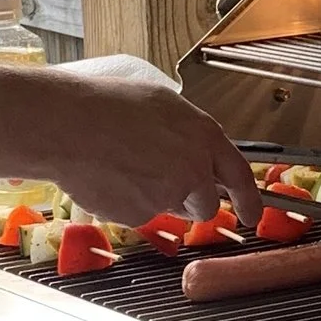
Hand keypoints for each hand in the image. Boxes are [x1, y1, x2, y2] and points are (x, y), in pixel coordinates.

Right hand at [25, 63, 262, 229]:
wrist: (68, 125)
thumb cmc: (107, 107)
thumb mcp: (161, 105)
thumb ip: (188, 134)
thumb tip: (195, 151)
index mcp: (203, 136)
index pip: (238, 176)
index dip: (249, 199)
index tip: (252, 214)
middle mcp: (193, 169)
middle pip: (205, 204)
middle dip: (189, 200)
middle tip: (158, 179)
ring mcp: (168, 195)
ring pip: (171, 210)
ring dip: (157, 199)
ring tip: (127, 168)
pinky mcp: (141, 214)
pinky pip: (140, 215)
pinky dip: (127, 203)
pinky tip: (110, 177)